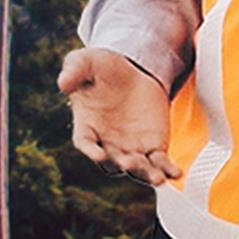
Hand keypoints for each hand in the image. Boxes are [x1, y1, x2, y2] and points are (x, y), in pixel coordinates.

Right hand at [57, 47, 182, 184]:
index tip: (99, 155)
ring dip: (145, 174)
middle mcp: (107, 144)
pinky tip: (175, 173)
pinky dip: (167, 170)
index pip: (85, 143)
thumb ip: (74, 69)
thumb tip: (63, 83)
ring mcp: (130, 148)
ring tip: (156, 177)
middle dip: (122, 164)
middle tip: (130, 162)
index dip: (91, 151)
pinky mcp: (153, 146)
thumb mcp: (87, 61)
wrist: (133, 72)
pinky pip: (159, 162)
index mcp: (87, 127)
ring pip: (136, 168)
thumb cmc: (104, 69)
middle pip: (113, 162)